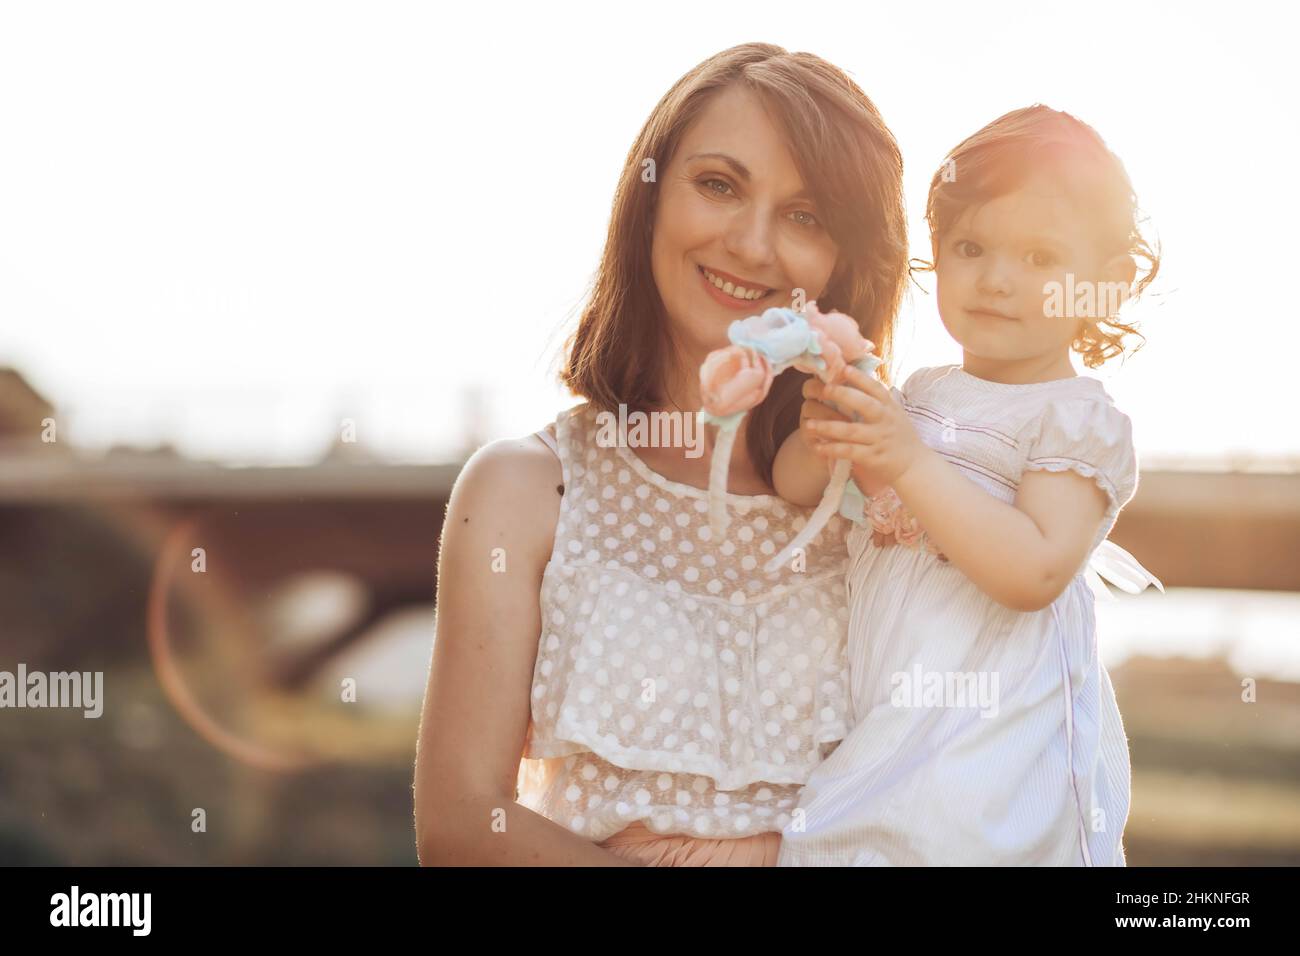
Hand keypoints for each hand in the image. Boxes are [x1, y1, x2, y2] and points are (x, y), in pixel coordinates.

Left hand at [803, 366, 926, 488]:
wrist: (915, 466)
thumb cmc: (900, 436)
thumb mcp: (895, 414)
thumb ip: (878, 400)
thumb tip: (857, 377)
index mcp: (890, 408)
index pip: (876, 388)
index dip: (860, 377)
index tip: (844, 368)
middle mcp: (886, 421)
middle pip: (865, 405)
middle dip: (843, 395)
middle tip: (823, 390)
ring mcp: (879, 439)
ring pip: (851, 431)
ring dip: (828, 427)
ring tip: (808, 425)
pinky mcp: (873, 457)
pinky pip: (849, 452)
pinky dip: (832, 449)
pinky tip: (817, 447)